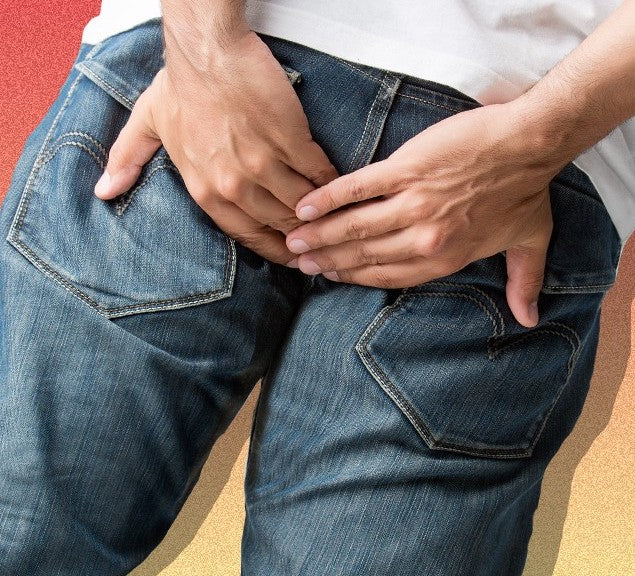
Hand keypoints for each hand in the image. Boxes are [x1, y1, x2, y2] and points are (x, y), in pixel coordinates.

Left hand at [95, 29, 336, 263]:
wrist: (208, 49)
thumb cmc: (182, 85)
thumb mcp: (148, 123)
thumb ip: (128, 160)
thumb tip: (104, 191)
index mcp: (205, 190)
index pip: (247, 236)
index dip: (275, 250)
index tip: (292, 256)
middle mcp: (234, 186)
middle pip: (279, 224)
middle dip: (302, 235)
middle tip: (319, 239)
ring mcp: (264, 164)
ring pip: (301, 204)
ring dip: (319, 211)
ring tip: (333, 215)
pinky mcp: (290, 140)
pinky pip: (316, 173)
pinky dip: (330, 182)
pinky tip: (336, 184)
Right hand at [286, 102, 563, 327]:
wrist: (530, 143)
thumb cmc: (529, 191)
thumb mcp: (530, 241)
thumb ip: (522, 283)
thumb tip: (529, 320)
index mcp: (446, 258)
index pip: (388, 274)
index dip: (355, 277)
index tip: (332, 274)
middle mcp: (424, 238)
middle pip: (365, 254)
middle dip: (329, 259)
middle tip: (300, 262)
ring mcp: (412, 204)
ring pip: (355, 226)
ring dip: (321, 235)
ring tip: (294, 240)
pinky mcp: (405, 170)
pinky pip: (358, 189)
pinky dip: (330, 199)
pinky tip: (307, 207)